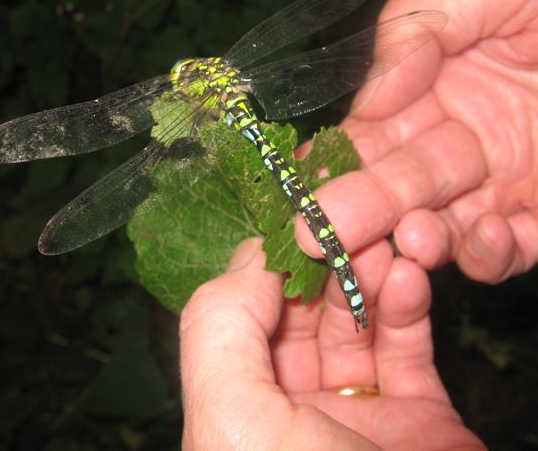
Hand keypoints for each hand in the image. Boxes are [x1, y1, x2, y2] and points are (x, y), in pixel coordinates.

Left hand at [180, 239, 484, 449]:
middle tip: (351, 218)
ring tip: (388, 240)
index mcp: (233, 406)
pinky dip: (409, 305)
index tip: (297, 216)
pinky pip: (408, 346)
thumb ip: (219, 328)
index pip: (242, 311)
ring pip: (356, 319)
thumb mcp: (230, 421)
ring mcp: (355, 412)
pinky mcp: (418, 419)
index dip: (267, 262)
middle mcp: (289, 407)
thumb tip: (249, 259)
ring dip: (370, 273)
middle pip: (301, 310)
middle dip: (324, 259)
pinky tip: (410, 277)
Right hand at [296, 0, 537, 282]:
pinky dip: (491, 255)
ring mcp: (498, 188)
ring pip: (440, 231)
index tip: (300, 185)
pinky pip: (509, 251)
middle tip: (314, 236)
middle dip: (353, 215)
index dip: (330, 162)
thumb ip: (416, 29)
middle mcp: (454, 147)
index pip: (364, 137)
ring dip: (417, 242)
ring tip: (411, 237)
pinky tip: (487, 235)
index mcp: (429, 96)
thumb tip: (370, 96)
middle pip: (392, 189)